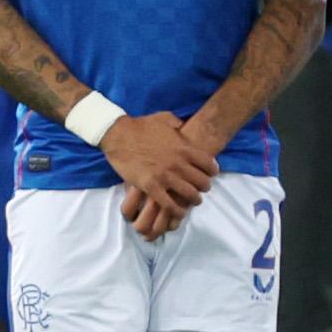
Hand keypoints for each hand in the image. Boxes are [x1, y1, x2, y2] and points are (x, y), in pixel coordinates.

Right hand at [103, 112, 215, 236]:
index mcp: (184, 148)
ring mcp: (165, 176)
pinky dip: (177, 211)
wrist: (119, 134)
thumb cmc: (141, 125)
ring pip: (190, 195)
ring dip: (194, 200)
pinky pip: (169, 204)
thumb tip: (185, 126)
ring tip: (193, 201)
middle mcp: (178, 164)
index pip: (209, 164)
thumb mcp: (166, 119)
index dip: (212, 171)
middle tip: (201, 189)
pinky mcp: (151, 186)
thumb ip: (179, 124)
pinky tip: (179, 212)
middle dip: (205, 187)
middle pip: (203, 182)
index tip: (210, 174)